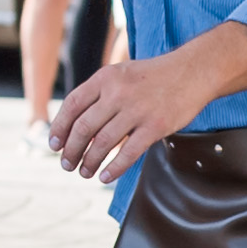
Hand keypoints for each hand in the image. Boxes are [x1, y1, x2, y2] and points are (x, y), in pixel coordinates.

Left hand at [50, 49, 212, 183]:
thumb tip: (72, 124)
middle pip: (84, 127)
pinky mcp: (155, 126)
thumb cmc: (153, 76)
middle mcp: (118, 93)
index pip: (72, 105)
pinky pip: (128, 153)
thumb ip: (98, 94)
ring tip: (84, 172)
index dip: (59, 128)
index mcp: (105, 78)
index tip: (54, 145)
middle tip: (66, 164)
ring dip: (89, 162)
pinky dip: (113, 168)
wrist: (192, 71)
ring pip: (103, 143)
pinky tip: (105, 176)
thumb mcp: (121, 74)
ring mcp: (137, 110)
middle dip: (71, 151)